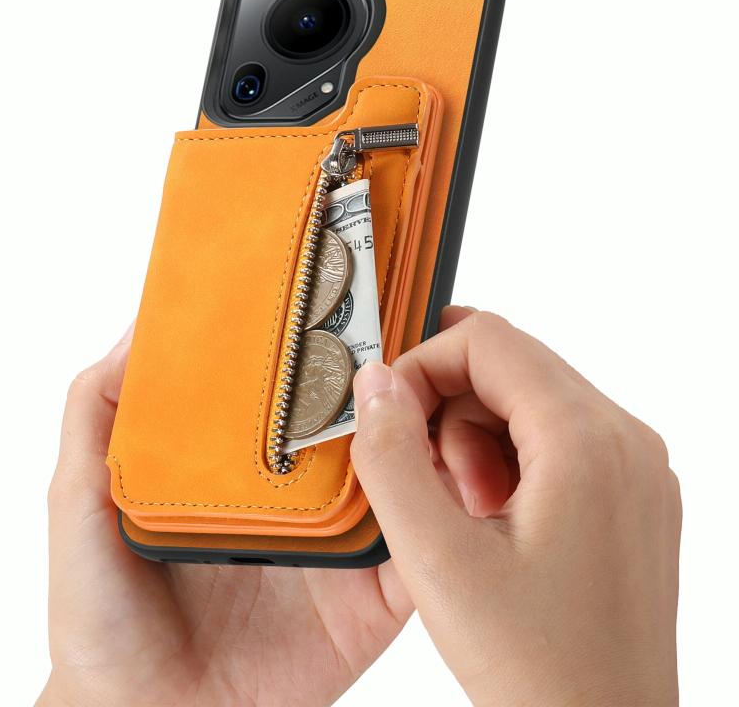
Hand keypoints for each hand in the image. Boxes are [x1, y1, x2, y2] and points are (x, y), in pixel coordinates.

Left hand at [39, 326, 411, 706]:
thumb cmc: (105, 614)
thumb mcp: (81, 499)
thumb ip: (97, 414)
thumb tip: (143, 330)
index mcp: (243, 463)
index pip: (295, 389)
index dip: (319, 342)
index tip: (341, 289)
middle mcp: (298, 493)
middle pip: (360, 423)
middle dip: (389, 376)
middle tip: (408, 325)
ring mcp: (338, 544)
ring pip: (402, 475)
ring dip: (425, 434)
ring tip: (439, 389)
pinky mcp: (368, 600)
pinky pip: (417, 554)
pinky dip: (444, 517)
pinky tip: (452, 479)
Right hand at [351, 308, 680, 706]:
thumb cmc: (536, 669)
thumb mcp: (435, 560)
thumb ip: (391, 457)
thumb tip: (374, 382)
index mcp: (588, 441)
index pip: (489, 340)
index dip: (423, 364)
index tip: (388, 414)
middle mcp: (626, 439)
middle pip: (512, 366)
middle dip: (450, 408)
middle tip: (427, 478)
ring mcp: (635, 466)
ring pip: (530, 400)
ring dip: (477, 438)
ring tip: (464, 510)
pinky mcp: (629, 492)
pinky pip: (554, 438)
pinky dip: (508, 459)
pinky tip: (492, 517)